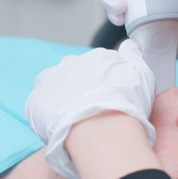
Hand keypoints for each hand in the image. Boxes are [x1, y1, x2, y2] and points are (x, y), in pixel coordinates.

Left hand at [24, 40, 155, 178]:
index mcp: (97, 57)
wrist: (102, 132)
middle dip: (81, 87)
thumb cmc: (126, 105)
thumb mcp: (142, 74)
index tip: (109, 96)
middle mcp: (70, 64)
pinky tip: (63, 127)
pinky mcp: (35, 103)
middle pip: (74, 72)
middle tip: (91, 107)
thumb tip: (128, 46)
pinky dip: (49, 115)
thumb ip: (134, 56)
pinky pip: (40, 107)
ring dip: (61, 97)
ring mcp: (50, 82)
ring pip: (53, 86)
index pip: (99, 65)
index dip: (105, 81)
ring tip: (73, 117)